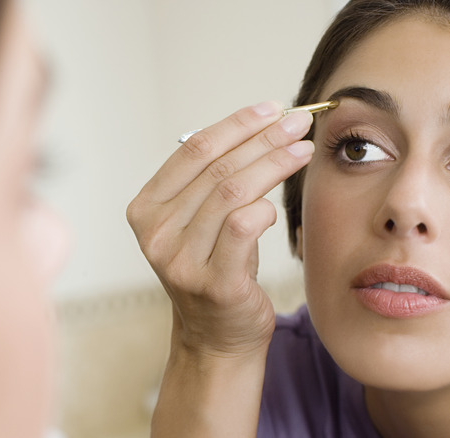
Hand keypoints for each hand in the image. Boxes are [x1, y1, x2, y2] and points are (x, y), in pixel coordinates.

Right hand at [127, 101, 313, 358]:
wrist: (217, 336)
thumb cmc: (216, 269)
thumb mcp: (202, 221)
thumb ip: (215, 180)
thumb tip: (265, 124)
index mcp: (147, 208)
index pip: (193, 149)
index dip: (236, 123)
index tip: (272, 108)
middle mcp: (156, 233)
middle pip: (217, 167)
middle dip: (264, 138)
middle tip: (299, 122)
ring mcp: (180, 260)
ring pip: (232, 191)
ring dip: (273, 163)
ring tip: (302, 150)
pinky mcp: (212, 283)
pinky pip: (243, 226)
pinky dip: (265, 208)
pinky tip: (277, 205)